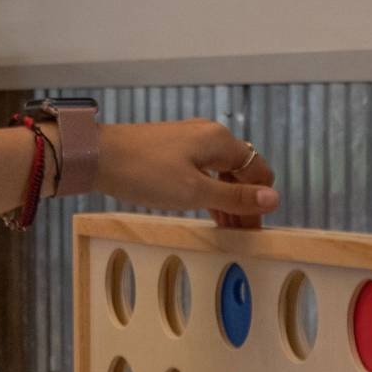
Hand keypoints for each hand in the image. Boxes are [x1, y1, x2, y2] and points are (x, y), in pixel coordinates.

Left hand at [94, 120, 279, 227]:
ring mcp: (190, 141)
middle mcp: (209, 136)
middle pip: (241, 172)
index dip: (261, 201)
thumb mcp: (194, 191)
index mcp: (220, 141)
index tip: (256, 229)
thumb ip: (235, 197)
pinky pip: (202, 172)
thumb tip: (274, 199)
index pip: (258, 170)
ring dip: (228, 201)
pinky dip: (209, 193)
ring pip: (221, 174)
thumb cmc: (144, 172)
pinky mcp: (173, 150)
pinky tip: (209, 213)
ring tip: (228, 231)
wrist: (97, 156)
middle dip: (245, 202)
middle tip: (243, 236)